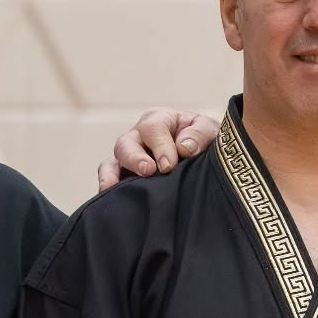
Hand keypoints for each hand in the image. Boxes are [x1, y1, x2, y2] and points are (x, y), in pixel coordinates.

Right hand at [97, 109, 220, 190]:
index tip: (169, 165)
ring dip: (113, 174)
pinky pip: (109, 178)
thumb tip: (183, 147)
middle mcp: (139, 137)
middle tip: (149, 171)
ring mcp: (129, 157)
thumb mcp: (210, 132)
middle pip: (126, 143)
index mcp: (160, 121)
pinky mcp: (125, 176)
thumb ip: (199, 134)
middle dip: (135, 158)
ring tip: (116, 187)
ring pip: (112, 161)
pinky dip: (107, 186)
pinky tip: (110, 197)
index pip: (153, 128)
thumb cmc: (205, 142)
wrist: (205, 162)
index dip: (160, 146)